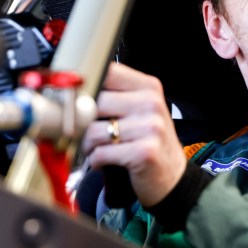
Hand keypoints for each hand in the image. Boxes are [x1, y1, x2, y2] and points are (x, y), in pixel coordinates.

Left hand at [83, 62, 186, 206]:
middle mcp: (152, 103)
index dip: (85, 86)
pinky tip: (102, 160)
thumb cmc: (149, 141)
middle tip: (82, 132)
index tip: (76, 99)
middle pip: (95, 102)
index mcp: (149, 87)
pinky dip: (95, 160)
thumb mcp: (140, 110)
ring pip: (93, 130)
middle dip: (80, 121)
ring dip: (86, 144)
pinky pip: (101, 153)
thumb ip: (115, 95)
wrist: (171, 175)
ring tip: (93, 148)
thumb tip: (75, 91)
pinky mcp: (144, 152)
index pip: (107, 72)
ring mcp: (150, 127)